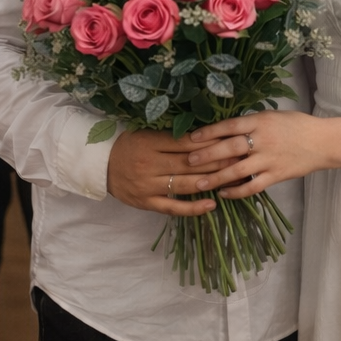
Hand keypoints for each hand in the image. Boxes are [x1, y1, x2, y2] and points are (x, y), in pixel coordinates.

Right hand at [107, 128, 227, 216]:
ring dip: (210, 182)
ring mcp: (147, 186)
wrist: (99, 165)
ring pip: (184, 185)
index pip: (186, 143)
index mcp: (150, 143)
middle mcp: (149, 165)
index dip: (211, 143)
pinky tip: (211, 205)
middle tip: (240, 159)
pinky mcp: (146, 203)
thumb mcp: (145, 133)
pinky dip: (193, 208)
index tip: (231, 141)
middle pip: (189, 164)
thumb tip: (206, 134)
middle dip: (217, 161)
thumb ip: (171, 135)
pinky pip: (172, 208)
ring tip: (232, 179)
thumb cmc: (128, 145)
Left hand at [186, 109, 324, 197]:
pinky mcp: (276, 175)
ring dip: (216, 178)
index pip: (230, 126)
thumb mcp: (272, 117)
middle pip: (229, 148)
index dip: (210, 132)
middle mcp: (263, 140)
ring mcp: (269, 159)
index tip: (192, 137)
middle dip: (207, 155)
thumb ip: (251, 123)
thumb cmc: (296, 126)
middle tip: (188, 161)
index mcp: (261, 122)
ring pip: (237, 170)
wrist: (322, 142)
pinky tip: (223, 194)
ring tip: (199, 183)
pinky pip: (253, 186)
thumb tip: (224, 128)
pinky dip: (237, 192)